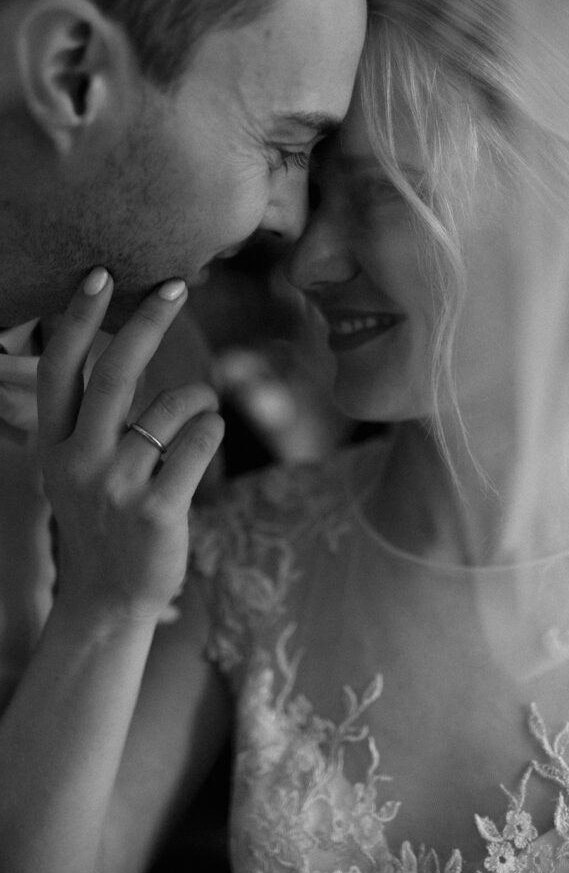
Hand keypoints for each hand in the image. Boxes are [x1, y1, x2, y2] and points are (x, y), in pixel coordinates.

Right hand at [37, 269, 224, 624]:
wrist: (109, 598)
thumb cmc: (102, 518)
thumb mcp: (73, 468)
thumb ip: (88, 416)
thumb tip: (120, 347)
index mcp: (54, 446)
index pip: (61, 370)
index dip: (79, 320)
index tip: (99, 274)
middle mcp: (79, 461)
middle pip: (116, 373)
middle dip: (148, 323)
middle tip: (175, 285)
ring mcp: (118, 486)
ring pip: (173, 407)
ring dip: (195, 400)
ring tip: (195, 416)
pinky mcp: (158, 509)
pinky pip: (200, 441)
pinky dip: (210, 431)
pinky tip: (202, 446)